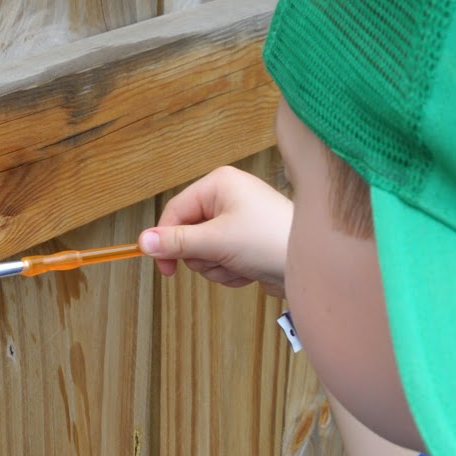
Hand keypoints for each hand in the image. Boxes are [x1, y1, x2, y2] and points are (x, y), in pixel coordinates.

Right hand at [139, 167, 291, 293]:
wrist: (312, 266)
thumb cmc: (270, 241)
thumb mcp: (216, 241)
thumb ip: (177, 243)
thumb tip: (143, 242)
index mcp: (219, 184)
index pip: (175, 211)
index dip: (166, 240)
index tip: (165, 268)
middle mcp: (227, 197)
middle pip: (188, 235)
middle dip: (203, 256)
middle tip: (222, 258)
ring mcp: (237, 221)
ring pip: (204, 253)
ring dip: (218, 267)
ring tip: (240, 264)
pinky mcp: (246, 242)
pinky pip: (221, 261)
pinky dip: (231, 272)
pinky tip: (249, 270)